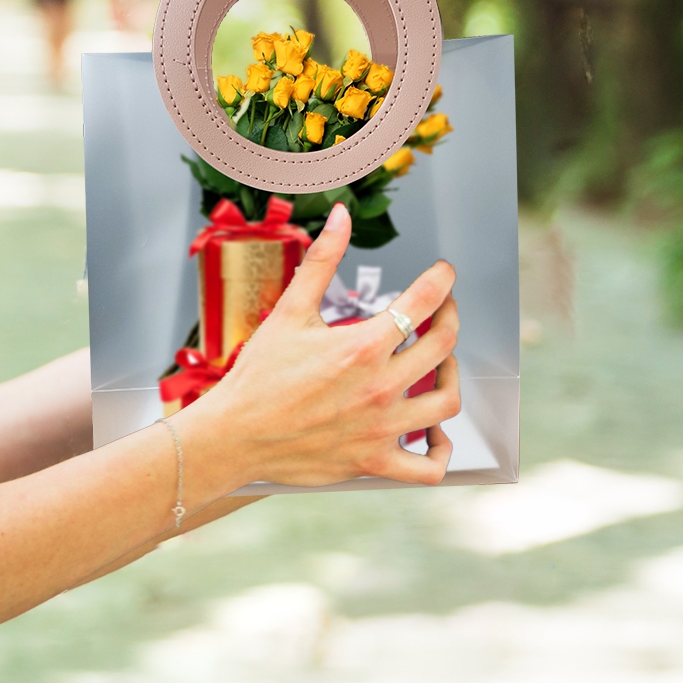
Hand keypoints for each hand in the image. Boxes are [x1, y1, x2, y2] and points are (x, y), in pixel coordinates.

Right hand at [183, 203, 460, 487]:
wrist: (232, 436)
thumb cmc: (258, 375)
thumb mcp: (290, 310)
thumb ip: (322, 259)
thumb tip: (342, 215)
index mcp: (362, 346)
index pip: (424, 301)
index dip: (442, 279)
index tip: (443, 273)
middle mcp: (379, 387)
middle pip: (444, 345)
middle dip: (450, 317)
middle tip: (442, 309)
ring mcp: (381, 429)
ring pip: (446, 402)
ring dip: (451, 375)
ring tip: (439, 362)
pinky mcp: (374, 462)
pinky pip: (429, 466)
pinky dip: (441, 450)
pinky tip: (433, 431)